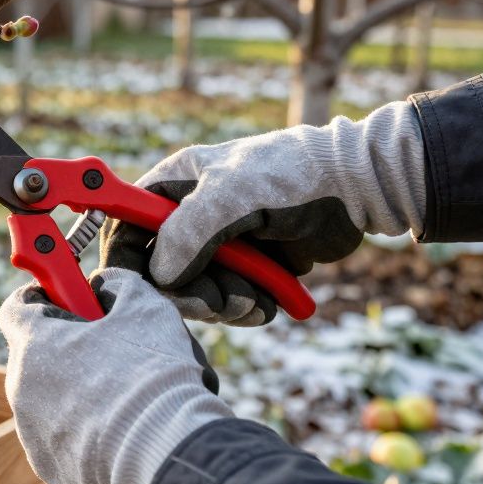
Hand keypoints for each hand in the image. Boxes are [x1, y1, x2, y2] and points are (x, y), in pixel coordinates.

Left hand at [0, 268, 231, 483]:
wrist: (165, 452)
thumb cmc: (152, 375)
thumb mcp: (144, 306)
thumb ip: (117, 283)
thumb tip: (105, 285)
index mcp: (35, 343)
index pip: (16, 307)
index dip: (42, 296)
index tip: (65, 298)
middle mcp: (21, 388)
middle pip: (34, 354)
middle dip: (65, 346)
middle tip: (107, 346)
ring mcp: (31, 431)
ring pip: (46, 398)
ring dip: (73, 389)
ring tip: (120, 393)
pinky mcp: (48, 466)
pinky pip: (57, 437)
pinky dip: (80, 429)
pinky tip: (118, 428)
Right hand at [101, 101, 425, 324]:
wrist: (354, 187)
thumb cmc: (291, 175)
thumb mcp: (234, 194)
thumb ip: (189, 231)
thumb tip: (159, 275)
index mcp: (175, 186)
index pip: (128, 227)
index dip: (127, 261)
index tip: (138, 291)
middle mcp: (190, 217)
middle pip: (162, 272)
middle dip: (190, 294)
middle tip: (218, 302)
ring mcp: (220, 244)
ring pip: (198, 293)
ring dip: (223, 305)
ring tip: (253, 299)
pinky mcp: (248, 267)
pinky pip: (231, 301)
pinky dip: (247, 308)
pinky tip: (269, 301)